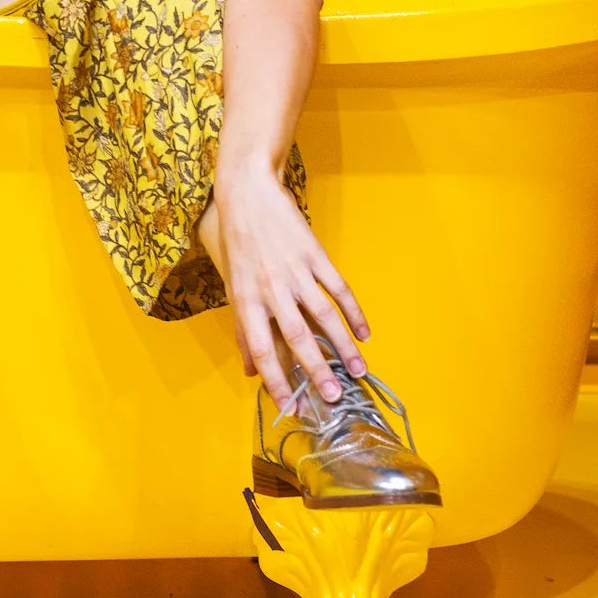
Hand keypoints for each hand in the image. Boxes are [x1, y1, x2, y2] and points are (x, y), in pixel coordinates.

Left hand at [199, 164, 370, 408]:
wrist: (248, 192)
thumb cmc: (237, 241)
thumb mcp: (231, 284)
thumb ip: (241, 328)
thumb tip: (247, 370)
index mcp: (246, 298)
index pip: (260, 347)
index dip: (275, 378)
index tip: (290, 405)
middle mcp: (270, 287)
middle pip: (296, 336)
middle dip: (316, 370)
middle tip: (334, 398)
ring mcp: (295, 270)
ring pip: (324, 315)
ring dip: (343, 345)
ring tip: (358, 371)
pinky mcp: (315, 254)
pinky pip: (339, 288)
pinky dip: (354, 312)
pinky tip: (365, 333)